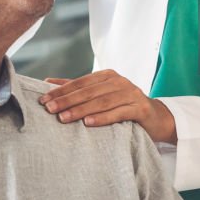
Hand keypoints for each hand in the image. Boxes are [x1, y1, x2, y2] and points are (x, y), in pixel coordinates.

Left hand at [39, 69, 176, 143]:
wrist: (157, 118)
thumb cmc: (124, 106)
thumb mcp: (101, 95)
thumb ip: (77, 88)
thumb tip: (47, 82)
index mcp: (107, 76)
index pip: (80, 82)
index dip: (61, 91)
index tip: (43, 100)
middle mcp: (119, 81)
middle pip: (89, 92)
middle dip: (67, 100)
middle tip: (50, 109)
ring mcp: (131, 93)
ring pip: (101, 102)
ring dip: (81, 110)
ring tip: (64, 118)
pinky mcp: (141, 108)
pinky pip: (119, 112)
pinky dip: (103, 118)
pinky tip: (89, 123)